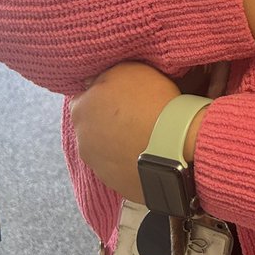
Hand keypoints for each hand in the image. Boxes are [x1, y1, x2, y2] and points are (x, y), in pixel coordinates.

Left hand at [70, 63, 206, 202]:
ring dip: (118, 144)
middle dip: (107, 122)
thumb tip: (93, 82)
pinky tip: (148, 155)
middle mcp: (81, 140)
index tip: (120, 97)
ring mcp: (98, 166)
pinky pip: (121, 170)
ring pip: (105, 151)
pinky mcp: (116, 185)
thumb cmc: (151, 101)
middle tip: (133, 117)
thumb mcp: (128, 69)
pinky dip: (130, 162)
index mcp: (80, 109)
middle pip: (92, 126)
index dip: (102, 96)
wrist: (173, 144)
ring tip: (143, 138)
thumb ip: (104, 76)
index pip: (84, 99)